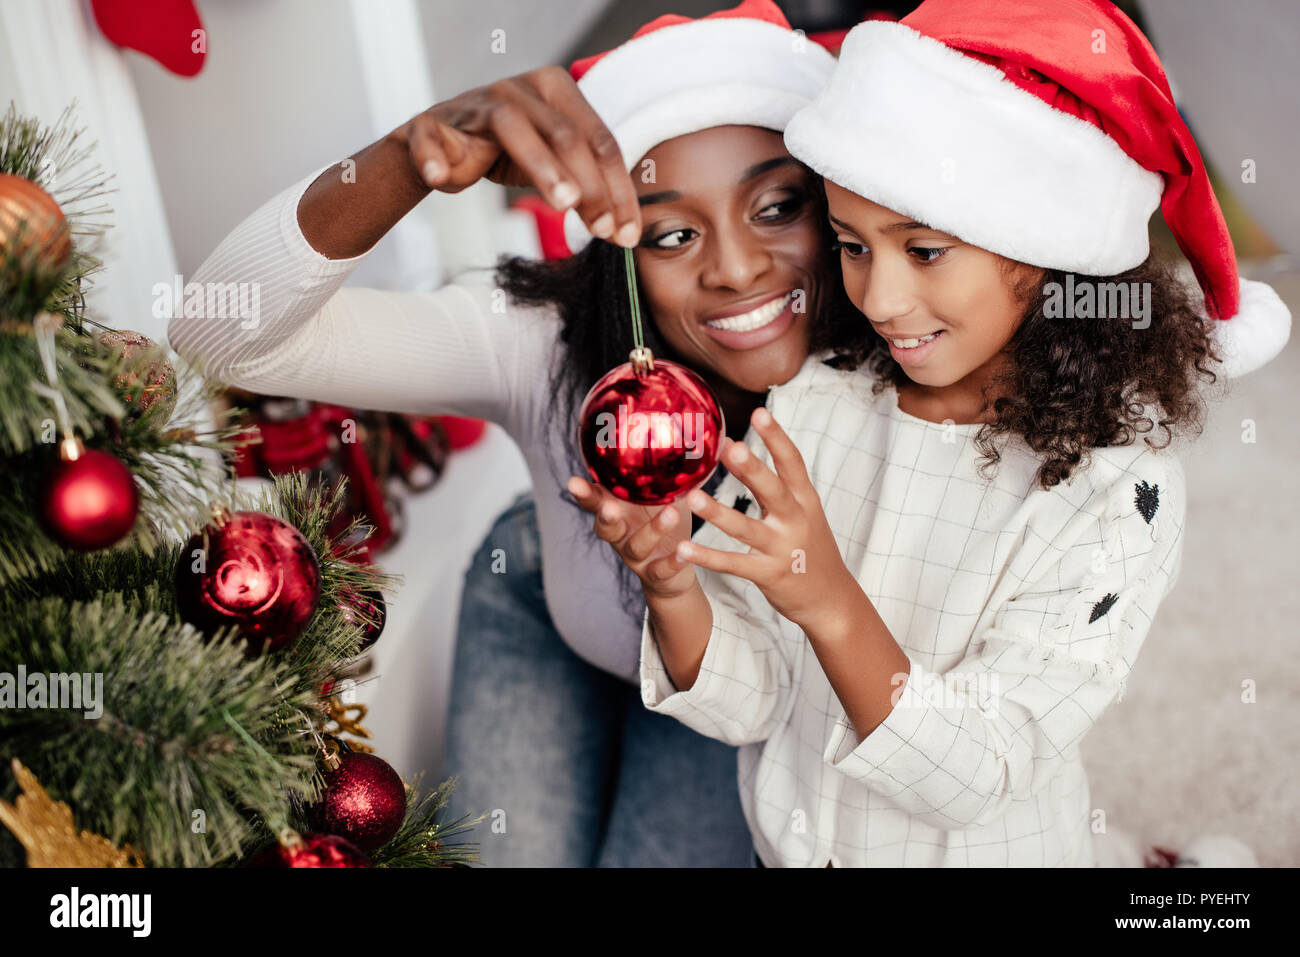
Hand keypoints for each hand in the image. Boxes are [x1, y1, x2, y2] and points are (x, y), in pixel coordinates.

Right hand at [404, 66, 640, 246]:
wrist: (439, 147)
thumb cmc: (506, 150)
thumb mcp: (553, 165)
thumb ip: (587, 187)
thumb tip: (624, 229)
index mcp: (556, 90)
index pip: (599, 139)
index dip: (617, 188)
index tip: (626, 231)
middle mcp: (519, 88)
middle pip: (564, 134)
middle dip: (589, 184)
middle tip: (602, 226)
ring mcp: (476, 103)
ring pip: (513, 127)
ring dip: (541, 166)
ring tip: (563, 204)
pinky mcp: (432, 124)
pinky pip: (433, 138)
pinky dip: (434, 157)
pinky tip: (440, 177)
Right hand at [567, 475, 697, 600]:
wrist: (673, 572)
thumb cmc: (664, 520)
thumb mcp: (663, 493)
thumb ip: (666, 467)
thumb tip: (688, 421)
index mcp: (618, 509)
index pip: (594, 499)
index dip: (582, 493)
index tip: (573, 481)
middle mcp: (621, 534)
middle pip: (604, 526)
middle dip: (603, 516)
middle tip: (609, 506)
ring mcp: (636, 556)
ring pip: (636, 545)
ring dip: (652, 530)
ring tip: (671, 514)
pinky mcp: (656, 574)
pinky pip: (661, 569)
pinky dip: (672, 561)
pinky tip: (685, 551)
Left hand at [676, 407, 855, 631]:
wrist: (831, 599)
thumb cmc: (811, 548)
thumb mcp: (805, 512)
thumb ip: (777, 485)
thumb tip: (739, 450)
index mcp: (805, 501)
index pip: (793, 463)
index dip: (777, 438)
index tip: (759, 412)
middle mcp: (796, 521)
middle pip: (773, 491)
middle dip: (752, 469)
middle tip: (730, 448)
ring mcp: (782, 549)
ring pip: (746, 529)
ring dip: (718, 513)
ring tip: (693, 497)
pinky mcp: (768, 575)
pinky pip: (733, 564)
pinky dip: (708, 557)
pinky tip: (684, 549)